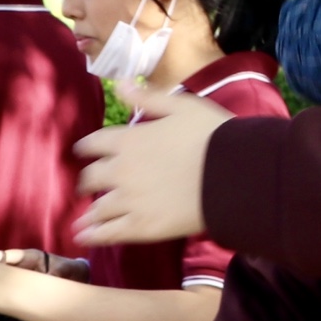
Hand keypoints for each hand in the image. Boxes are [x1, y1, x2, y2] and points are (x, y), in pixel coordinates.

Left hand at [74, 83, 232, 245]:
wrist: (236, 174)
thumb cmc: (213, 136)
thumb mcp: (182, 106)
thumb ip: (148, 98)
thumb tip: (120, 83)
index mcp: (127, 140)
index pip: (92, 144)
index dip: (86, 148)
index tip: (85, 152)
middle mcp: (120, 171)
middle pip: (90, 178)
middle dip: (89, 181)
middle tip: (90, 185)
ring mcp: (129, 201)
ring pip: (97, 208)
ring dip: (90, 211)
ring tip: (87, 217)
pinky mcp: (142, 227)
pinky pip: (108, 233)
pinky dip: (93, 235)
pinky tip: (84, 236)